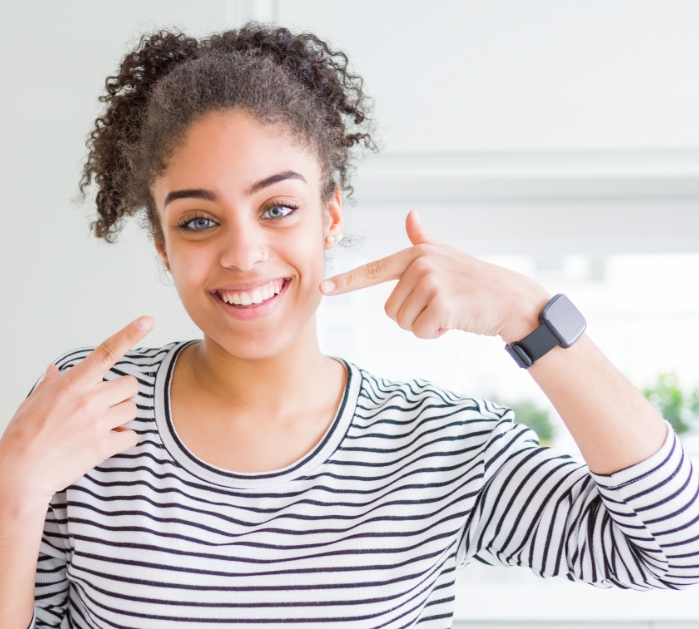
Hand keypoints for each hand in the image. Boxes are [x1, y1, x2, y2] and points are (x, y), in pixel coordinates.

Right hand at [0, 316, 153, 504]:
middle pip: (131, 384)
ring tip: (100, 426)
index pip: (106, 352)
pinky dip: (123, 439)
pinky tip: (106, 442)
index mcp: (72, 384)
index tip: (147, 321)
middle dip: (124, 393)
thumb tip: (54, 370)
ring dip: (122, 416)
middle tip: (108, 404)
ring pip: (133, 409)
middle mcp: (88, 399)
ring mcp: (98, 423)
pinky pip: (132, 436)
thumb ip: (51, 384)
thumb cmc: (22, 438)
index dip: (129, 334)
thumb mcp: (32, 403)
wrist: (19, 475)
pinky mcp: (104, 446)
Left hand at [320, 211, 549, 341]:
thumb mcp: (446, 256)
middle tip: (442, 305)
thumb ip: (424, 239)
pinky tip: (456, 320)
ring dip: (426, 325)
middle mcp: (419, 264)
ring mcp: (430, 282)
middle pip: (391, 310)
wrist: (510, 298)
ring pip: (404, 322)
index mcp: (415, 254)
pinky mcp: (441, 302)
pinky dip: (436, 333)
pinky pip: (420, 331)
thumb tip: (411, 215)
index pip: (373, 270)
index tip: (322, 288)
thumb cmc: (475, 281)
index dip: (346, 282)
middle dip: (414, 316)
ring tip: (450, 310)